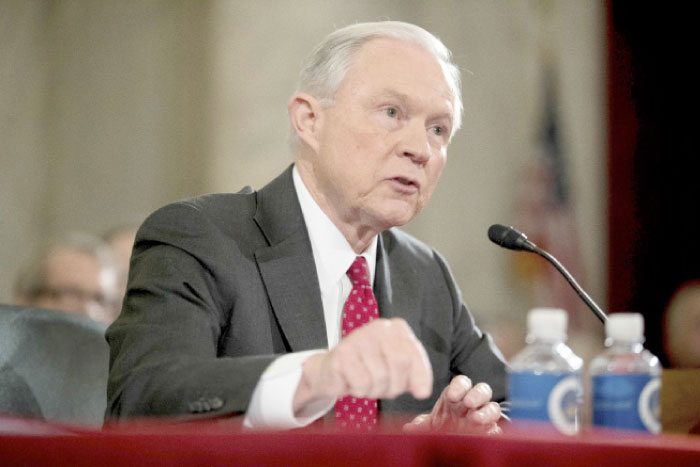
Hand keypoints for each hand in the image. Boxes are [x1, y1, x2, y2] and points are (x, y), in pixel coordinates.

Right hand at [293, 318, 432, 413]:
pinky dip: (360, 390)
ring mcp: (358, 338)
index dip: (420, 378)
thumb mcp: (397, 371)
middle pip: (400, 363)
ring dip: (375, 390)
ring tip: (366, 383)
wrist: (332, 371)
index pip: (415, 355)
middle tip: (384, 388)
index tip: (420, 391)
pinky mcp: (342, 353)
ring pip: (381, 376)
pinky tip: (353, 382)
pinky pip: (362, 383)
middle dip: (395, 385)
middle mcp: (378, 327)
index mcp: (396, 328)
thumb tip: (422, 392)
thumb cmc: (368, 369)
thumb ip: (415, 376)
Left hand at [403, 375, 501, 434]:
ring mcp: (483, 417)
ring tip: (477, 418)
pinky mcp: (491, 432)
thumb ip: (420, 425)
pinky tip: (488, 432)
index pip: (462, 383)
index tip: (452, 397)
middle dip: (477, 394)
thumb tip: (408, 427)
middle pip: (481, 390)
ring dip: (488, 411)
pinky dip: (495, 428)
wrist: (449, 447)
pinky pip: (499, 427)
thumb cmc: (440, 431)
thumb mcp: (428, 427)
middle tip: (469, 403)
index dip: (459, 386)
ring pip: (493, 407)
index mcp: (457, 397)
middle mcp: (472, 404)